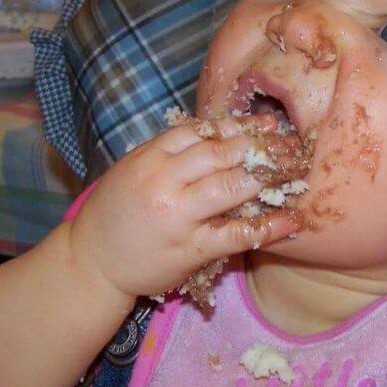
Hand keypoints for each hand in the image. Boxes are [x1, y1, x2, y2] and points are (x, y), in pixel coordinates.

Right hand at [68, 113, 301, 298]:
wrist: (92, 262)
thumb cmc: (115, 214)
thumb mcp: (133, 171)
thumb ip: (169, 153)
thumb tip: (218, 135)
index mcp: (149, 158)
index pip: (201, 132)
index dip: (237, 127)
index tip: (266, 124)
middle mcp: (163, 182)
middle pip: (221, 154)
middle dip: (260, 147)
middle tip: (291, 144)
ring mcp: (177, 216)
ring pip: (231, 188)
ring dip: (268, 177)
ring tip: (295, 171)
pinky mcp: (190, 249)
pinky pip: (236, 234)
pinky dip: (268, 226)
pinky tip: (292, 220)